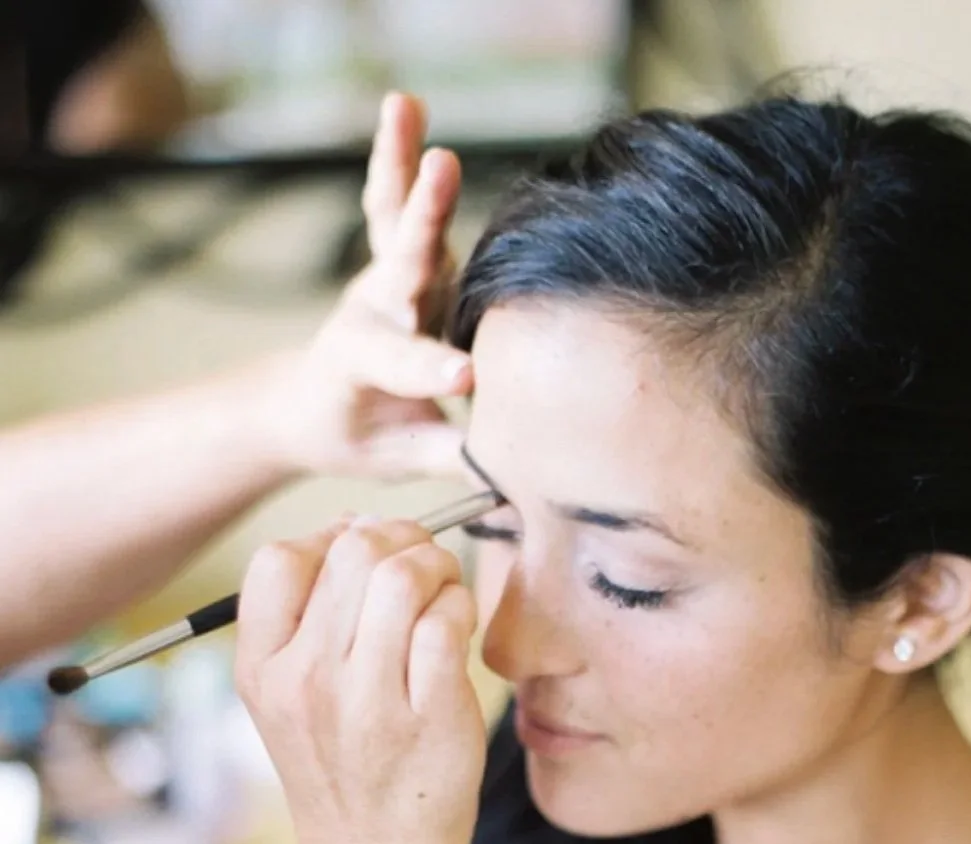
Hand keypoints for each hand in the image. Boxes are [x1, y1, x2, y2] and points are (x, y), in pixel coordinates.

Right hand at [236, 519, 484, 843]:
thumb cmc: (347, 770)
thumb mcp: (290, 699)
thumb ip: (309, 617)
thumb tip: (354, 526)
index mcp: (262, 669)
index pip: (279, 559)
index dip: (330, 537)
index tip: (364, 556)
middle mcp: (307, 681)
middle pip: (351, 553)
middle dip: (399, 540)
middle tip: (421, 566)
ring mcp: (368, 701)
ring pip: (402, 577)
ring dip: (436, 567)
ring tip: (443, 592)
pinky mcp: (430, 716)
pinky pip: (447, 621)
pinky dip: (461, 608)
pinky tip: (459, 629)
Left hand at [259, 93, 471, 479]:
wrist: (308, 404)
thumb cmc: (358, 436)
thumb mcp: (398, 460)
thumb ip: (450, 456)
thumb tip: (517, 465)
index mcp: (363, 367)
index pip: (406, 366)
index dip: (433, 371)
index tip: (464, 378)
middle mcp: (372, 313)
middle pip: (403, 265)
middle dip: (424, 223)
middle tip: (441, 170)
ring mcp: (385, 281)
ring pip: (394, 219)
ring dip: (404, 164)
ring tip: (404, 108)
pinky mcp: (397, 262)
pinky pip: (392, 205)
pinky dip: (397, 156)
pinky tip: (406, 106)